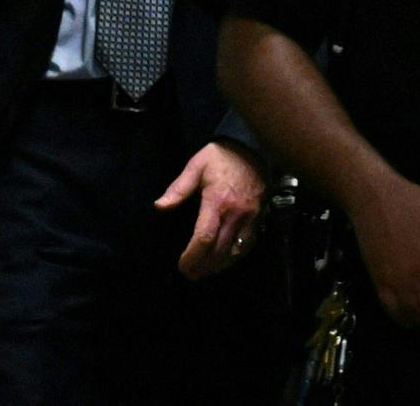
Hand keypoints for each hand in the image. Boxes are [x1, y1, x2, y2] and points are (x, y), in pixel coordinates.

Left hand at [156, 140, 264, 279]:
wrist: (252, 145)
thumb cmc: (221, 156)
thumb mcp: (196, 165)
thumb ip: (179, 188)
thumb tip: (159, 206)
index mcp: (217, 201)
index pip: (204, 238)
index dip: (192, 256)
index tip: (182, 265)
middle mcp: (236, 213)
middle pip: (220, 250)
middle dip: (204, 266)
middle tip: (191, 274)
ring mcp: (251, 216)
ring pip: (237, 250)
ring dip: (220, 264)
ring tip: (206, 271)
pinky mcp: (260, 215)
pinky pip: (249, 243)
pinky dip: (236, 255)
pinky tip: (226, 258)